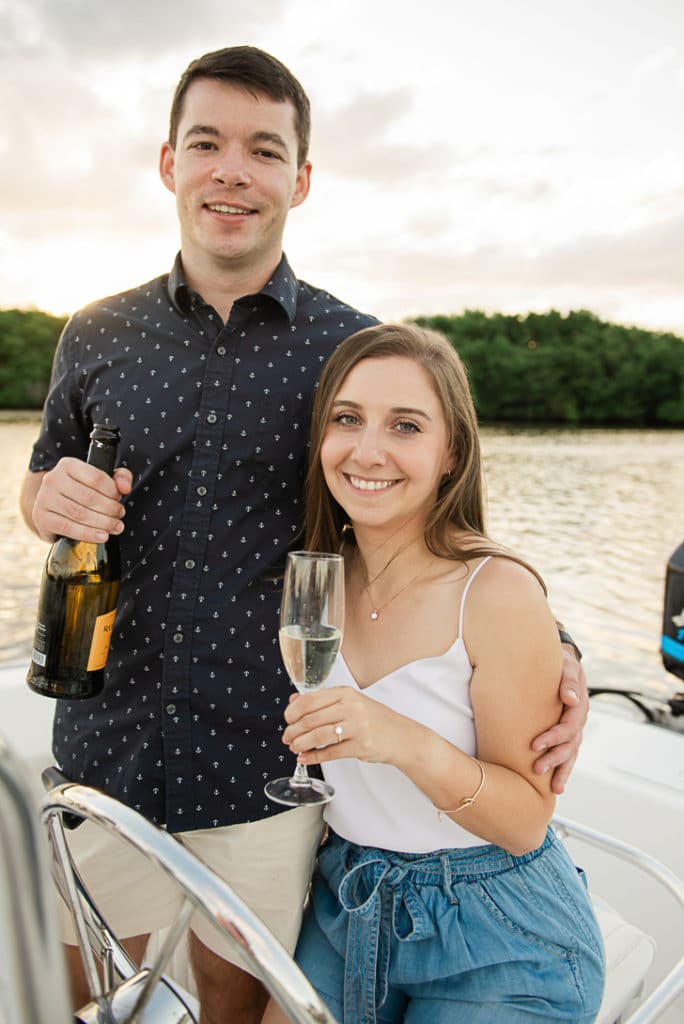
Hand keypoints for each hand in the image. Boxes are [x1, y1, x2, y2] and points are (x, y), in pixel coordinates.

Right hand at [32, 458, 132, 542]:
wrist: (52, 507)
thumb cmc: (80, 491)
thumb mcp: (101, 479)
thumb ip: (120, 477)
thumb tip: (125, 487)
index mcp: (68, 465)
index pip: (96, 477)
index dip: (113, 492)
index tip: (119, 500)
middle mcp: (53, 479)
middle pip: (89, 497)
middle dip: (110, 509)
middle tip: (119, 516)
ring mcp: (44, 498)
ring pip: (79, 514)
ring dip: (103, 523)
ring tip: (115, 527)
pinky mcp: (41, 518)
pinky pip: (68, 528)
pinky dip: (88, 534)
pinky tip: (101, 536)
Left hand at [282, 687, 411, 767]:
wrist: (402, 736)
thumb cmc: (374, 720)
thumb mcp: (349, 702)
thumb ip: (322, 701)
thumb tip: (293, 701)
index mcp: (345, 693)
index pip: (309, 700)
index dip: (292, 713)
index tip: (287, 721)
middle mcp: (351, 707)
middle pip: (310, 719)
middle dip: (293, 731)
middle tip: (287, 738)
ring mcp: (357, 726)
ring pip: (318, 735)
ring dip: (300, 744)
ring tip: (294, 748)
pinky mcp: (361, 745)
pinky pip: (330, 752)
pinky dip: (313, 756)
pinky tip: (305, 758)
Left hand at [532, 645, 587, 794]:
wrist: (560, 662)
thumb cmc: (559, 663)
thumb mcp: (566, 665)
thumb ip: (568, 680)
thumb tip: (571, 699)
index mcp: (579, 705)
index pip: (568, 725)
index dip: (553, 737)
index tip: (534, 745)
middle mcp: (579, 720)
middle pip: (570, 744)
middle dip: (554, 758)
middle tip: (537, 768)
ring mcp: (575, 729)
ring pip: (571, 753)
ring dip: (562, 769)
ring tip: (554, 788)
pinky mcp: (567, 734)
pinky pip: (568, 754)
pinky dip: (564, 769)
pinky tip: (557, 786)